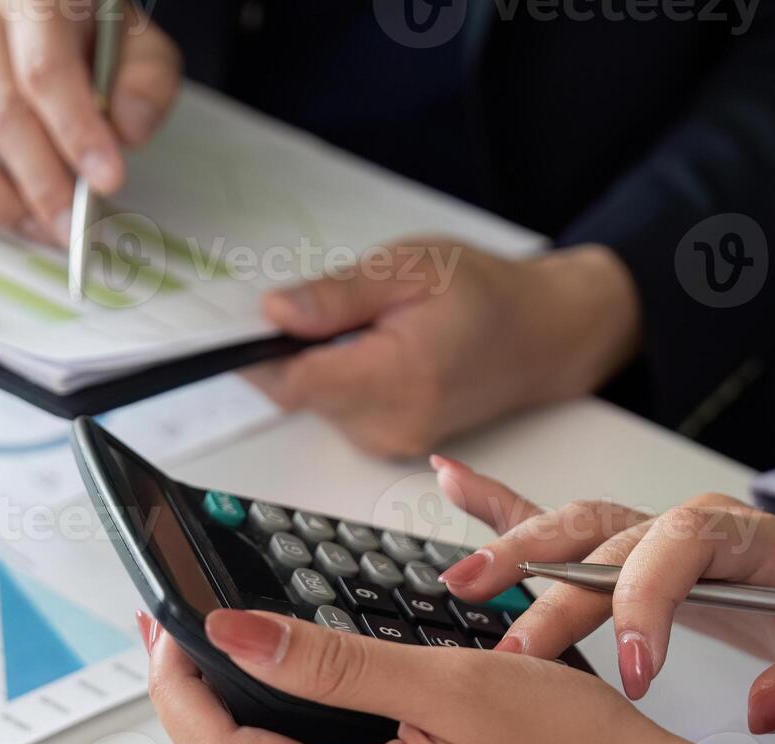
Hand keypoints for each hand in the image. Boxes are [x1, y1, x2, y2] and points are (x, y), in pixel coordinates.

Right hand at [0, 0, 179, 242]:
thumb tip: (127, 132)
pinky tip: (5, 208)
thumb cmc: (86, 33)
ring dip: (0, 200)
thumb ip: (146, 81)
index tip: (107, 180)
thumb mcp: (135, 42)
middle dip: (43, 184)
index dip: (76, 133)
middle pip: (0, 116)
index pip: (45, 71)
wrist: (35, 14)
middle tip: (76, 223)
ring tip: (44, 225)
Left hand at [244, 240, 640, 457]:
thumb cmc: (484, 294)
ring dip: (321, 361)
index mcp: (396, 378)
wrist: (544, 336)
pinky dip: (342, 376)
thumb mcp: (411, 268)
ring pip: (316, 401)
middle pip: (299, 392)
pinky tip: (377, 347)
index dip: (254, 355)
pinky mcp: (391, 444)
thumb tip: (274, 313)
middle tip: (327, 302)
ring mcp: (391, 441)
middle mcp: (389, 425)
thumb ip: (339, 296)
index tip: (229, 329)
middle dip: (294, 347)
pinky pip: (340, 409)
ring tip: (370, 322)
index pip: (291, 382)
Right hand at [431, 458, 774, 732]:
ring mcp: (654, 532)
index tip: (637, 670)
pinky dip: (504, 502)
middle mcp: (691, 526)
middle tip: (518, 656)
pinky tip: (451, 479)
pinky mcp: (630, 548)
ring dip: (517, 550)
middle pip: (612, 541)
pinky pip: (562, 519)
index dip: (651, 598)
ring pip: (576, 527)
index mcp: (753, 541)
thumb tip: (766, 707)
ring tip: (464, 585)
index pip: (686, 545)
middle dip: (558, 591)